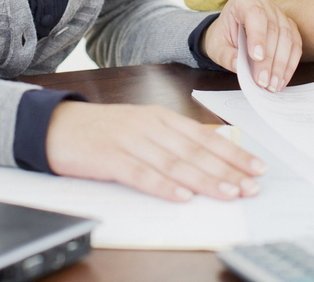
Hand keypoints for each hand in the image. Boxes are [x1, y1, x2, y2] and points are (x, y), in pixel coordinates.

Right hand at [45, 101, 264, 201]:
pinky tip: (181, 196)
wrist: (57, 125)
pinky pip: (140, 174)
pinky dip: (163, 185)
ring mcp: (130, 141)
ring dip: (204, 180)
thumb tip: (208, 159)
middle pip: (195, 151)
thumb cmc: (103, 131)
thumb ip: (171, 141)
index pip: (205, 137)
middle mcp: (150, 127)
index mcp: (161, 118)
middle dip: (227, 170)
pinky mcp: (109, 157)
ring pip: (174, 163)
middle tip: (251, 186)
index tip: (256, 168)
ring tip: (228, 193)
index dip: (233, 153)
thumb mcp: (142, 128)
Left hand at [203, 0, 301, 91]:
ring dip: (281, 65)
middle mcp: (264, 3)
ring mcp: (279, 14)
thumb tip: (239, 66)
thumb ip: (226, 55)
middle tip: (263, 81)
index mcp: (243, 1)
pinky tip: (282, 79)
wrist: (230, 32)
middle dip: (269, 59)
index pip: (255, 14)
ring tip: (273, 85)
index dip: (258, 36)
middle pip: (273, 29)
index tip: (256, 57)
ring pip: (287, 38)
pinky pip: (295, 44)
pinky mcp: (289, 27)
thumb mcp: (216, 46)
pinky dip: (290, 64)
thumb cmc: (223, 36)